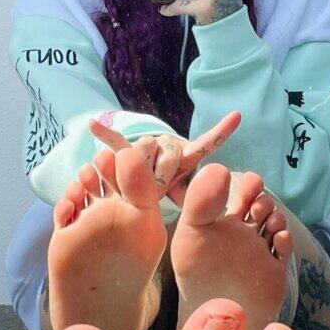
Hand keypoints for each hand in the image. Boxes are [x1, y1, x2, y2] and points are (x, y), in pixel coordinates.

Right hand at [87, 108, 240, 204]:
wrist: (147, 180)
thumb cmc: (169, 191)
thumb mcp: (184, 196)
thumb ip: (194, 199)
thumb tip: (210, 212)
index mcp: (187, 156)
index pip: (205, 145)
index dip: (222, 131)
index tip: (237, 116)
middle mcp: (170, 144)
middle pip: (166, 155)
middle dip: (160, 176)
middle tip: (155, 191)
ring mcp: (148, 143)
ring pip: (143, 150)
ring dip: (139, 169)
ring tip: (137, 183)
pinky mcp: (126, 146)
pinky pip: (116, 139)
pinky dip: (105, 133)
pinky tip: (92, 125)